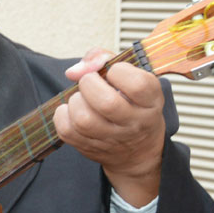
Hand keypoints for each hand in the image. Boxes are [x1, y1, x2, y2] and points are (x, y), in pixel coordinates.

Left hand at [56, 48, 165, 206]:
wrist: (137, 151)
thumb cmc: (133, 105)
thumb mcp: (134, 79)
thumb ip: (105, 60)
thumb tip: (74, 70)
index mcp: (150, 102)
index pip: (137, 85)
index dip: (118, 71)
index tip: (114, 71)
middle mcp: (134, 123)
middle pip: (106, 103)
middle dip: (89, 83)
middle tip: (90, 81)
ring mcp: (112, 139)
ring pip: (83, 119)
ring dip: (75, 101)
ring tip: (82, 98)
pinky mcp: (90, 148)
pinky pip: (66, 130)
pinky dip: (63, 115)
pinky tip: (73, 111)